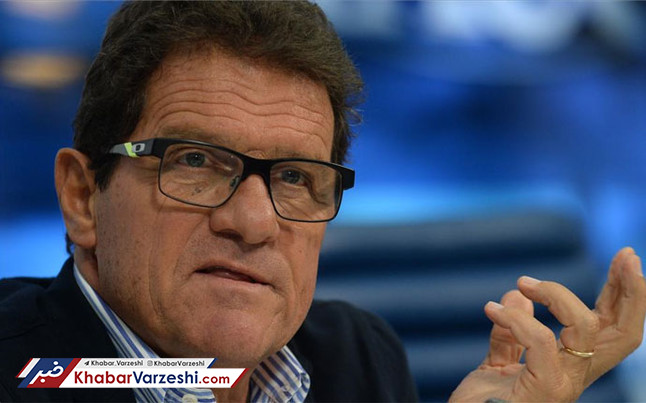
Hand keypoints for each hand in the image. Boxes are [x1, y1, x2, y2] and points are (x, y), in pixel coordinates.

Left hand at [449, 247, 645, 401]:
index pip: (612, 330)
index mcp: (571, 367)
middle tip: (625, 255)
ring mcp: (563, 385)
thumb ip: (512, 331)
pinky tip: (492, 310)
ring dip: (557, 294)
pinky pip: (542, 341)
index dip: (624, 296)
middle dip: (629, 291)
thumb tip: (518, 294)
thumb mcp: (499, 362)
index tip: (624, 261)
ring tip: (524, 282)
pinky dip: (517, 318)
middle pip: (622, 333)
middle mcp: (575, 376)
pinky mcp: (544, 390)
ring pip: (587, 328)